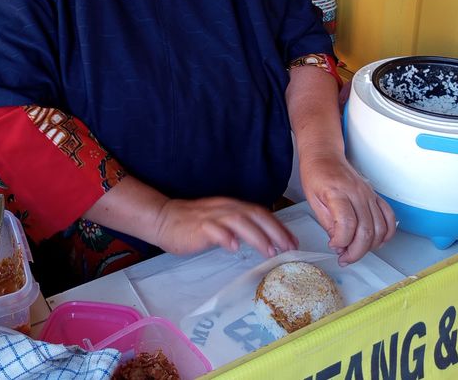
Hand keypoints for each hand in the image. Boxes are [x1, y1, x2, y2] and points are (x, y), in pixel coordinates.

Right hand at [154, 197, 297, 257]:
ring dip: (257, 236)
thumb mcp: (221, 222)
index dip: (279, 226)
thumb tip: (264, 239)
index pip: (261, 213)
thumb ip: (240, 227)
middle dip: (275, 231)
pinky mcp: (198, 226)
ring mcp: (212, 216)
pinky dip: (225, 237)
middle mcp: (226, 208)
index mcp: (233, 207)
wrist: (164, 218)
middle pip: (255, 215)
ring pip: (239, 221)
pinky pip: (214, 229)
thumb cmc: (193, 224)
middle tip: (288, 247)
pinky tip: (234, 247)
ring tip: (269, 251)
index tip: (293, 241)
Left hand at [300, 152, 395, 265]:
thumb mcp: (312, 200)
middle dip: (356, 251)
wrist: (325, 156)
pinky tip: (375, 242)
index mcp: (337, 192)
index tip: (334, 246)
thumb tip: (339, 244)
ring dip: (370, 247)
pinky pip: (389, 218)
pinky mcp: (375, 196)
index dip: (342, 241)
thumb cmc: (316, 175)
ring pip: (380, 228)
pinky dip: (386, 234)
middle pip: (366, 230)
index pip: (347, 223)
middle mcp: (357, 193)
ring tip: (355, 251)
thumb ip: (327, 223)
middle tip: (344, 257)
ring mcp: (368, 194)